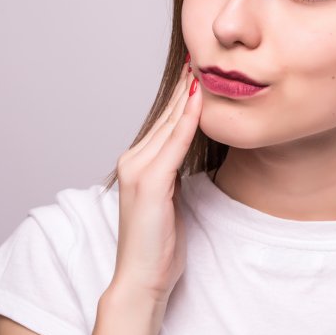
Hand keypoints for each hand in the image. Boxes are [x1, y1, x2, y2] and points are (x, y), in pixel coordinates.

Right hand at [108, 62, 201, 302]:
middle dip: (185, 87)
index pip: (164, 122)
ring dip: (187, 96)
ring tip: (202, 69)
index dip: (181, 97)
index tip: (197, 73)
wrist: (143, 276)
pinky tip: (199, 101)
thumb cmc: (160, 241)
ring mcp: (139, 170)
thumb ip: (174, 171)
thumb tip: (190, 153)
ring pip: (169, 124)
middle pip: (166, 116)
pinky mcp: (150, 182)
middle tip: (201, 58)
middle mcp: (133, 160)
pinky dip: (188, 120)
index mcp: (138, 163)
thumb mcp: (170, 197)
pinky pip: (175, 144)